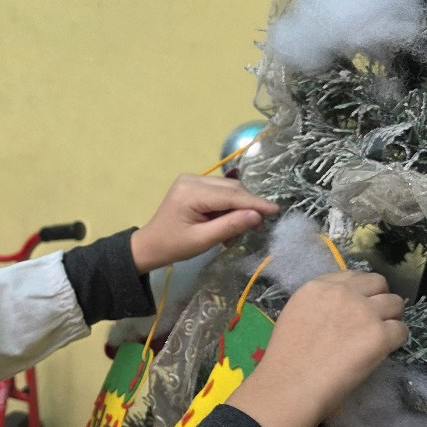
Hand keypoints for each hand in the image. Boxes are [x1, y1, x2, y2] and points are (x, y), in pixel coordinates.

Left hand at [130, 174, 277, 273]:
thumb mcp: (202, 241)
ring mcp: (192, 179)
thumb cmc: (173, 246)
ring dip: (238, 209)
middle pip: (232, 189)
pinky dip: (228, 207)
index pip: (231, 195)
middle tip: (256, 229)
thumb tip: (256, 216)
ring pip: (228, 189)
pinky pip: (220, 192)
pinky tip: (225, 225)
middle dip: (247, 207)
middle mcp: (192, 179)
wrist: (150, 245)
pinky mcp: (194, 184)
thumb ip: (229, 227)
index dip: (255, 203)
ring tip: (234, 234)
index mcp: (190, 192)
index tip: (276, 210)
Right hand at [227, 271, 407, 426]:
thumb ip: (320, 305)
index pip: (352, 276)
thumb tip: (342, 311)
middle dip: (379, 299)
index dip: (360, 291)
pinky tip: (380, 353)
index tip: (358, 306)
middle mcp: (343, 292)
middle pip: (378, 283)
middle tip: (373, 321)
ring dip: (390, 319)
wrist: (290, 384)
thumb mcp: (295, 316)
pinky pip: (401, 330)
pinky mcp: (379, 335)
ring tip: (378, 338)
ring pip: (395, 304)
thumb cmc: (286, 359)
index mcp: (317, 287)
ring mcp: (364, 312)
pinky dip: (395, 342)